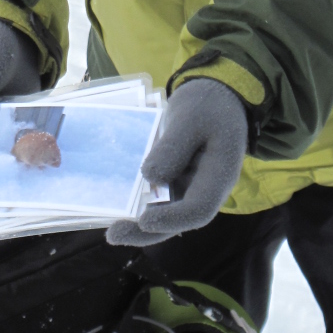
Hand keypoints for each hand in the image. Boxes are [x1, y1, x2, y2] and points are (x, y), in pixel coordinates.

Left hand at [107, 78, 247, 245]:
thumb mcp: (190, 118)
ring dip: (142, 223)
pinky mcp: (179, 180)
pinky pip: (162, 198)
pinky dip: (143, 204)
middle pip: (181, 219)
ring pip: (169, 213)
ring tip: (113, 230)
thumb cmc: (206, 105)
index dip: (173, 219)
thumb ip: (173, 147)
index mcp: (220, 175)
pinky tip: (120, 207)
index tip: (144, 220)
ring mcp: (193, 186)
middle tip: (114, 235)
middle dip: (149, 231)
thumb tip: (149, 177)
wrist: (216, 97)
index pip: (200, 208)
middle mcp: (207, 189)